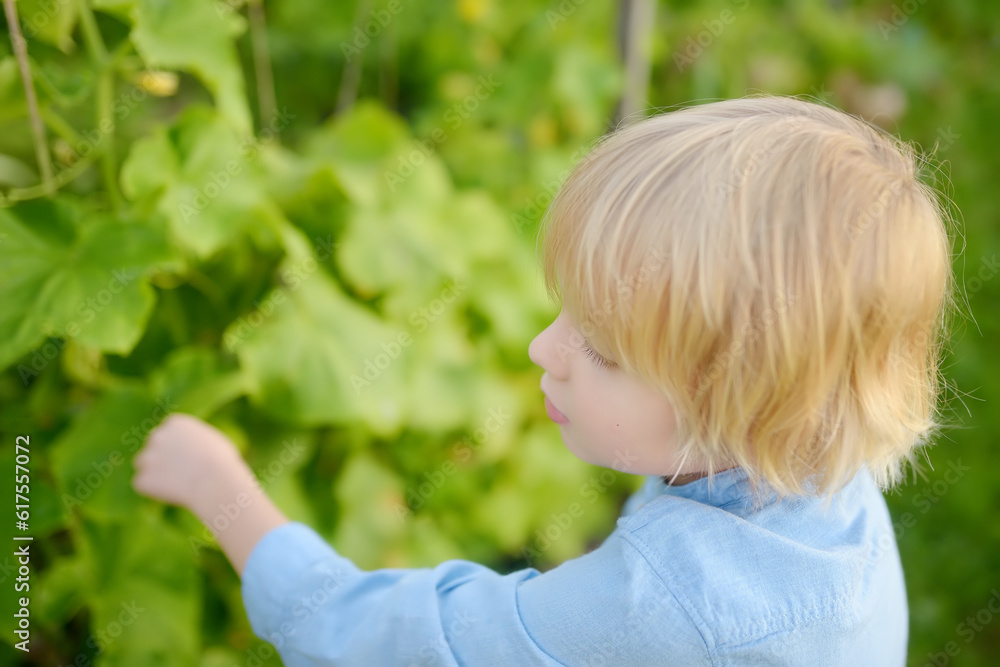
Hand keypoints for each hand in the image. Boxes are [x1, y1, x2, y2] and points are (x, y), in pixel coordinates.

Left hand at [132, 413, 250, 510]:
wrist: (215, 482)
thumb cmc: (222, 462)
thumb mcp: (212, 440)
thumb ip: (194, 439)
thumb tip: (190, 444)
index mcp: (175, 423)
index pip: (166, 433)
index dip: (174, 446)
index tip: (185, 458)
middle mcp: (157, 435)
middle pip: (152, 447)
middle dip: (161, 458)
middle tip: (179, 473)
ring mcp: (147, 457)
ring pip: (144, 465)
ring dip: (155, 473)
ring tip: (178, 483)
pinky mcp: (142, 479)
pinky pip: (143, 484)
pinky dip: (154, 490)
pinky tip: (174, 492)